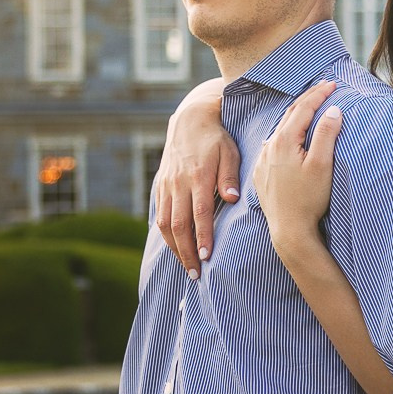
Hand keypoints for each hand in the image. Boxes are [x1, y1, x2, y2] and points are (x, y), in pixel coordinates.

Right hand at [154, 78, 238, 278]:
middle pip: (178, 225)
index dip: (202, 236)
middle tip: (196, 274)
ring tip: (186, 267)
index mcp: (198, 176)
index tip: (207, 257)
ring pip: (165, 223)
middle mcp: (178, 183)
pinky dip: (166, 235)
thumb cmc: (217, 138)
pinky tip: (176, 248)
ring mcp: (166, 185)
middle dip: (186, 252)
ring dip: (175, 248)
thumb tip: (232, 199)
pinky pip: (159, 215)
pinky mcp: (160, 185)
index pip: (199, 212)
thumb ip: (230, 176)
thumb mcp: (230, 152)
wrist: (190, 119)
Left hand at [255, 82, 341, 251]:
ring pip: (279, 130)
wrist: (289, 230)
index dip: (319, 93)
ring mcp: (262, 161)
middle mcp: (269, 147)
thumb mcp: (322, 165)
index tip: (332, 83)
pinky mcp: (261, 174)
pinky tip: (287, 137)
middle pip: (290, 115)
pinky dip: (284, 135)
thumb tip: (333, 110)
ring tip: (308, 108)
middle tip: (323, 88)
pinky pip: (272, 146)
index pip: (303, 108)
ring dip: (295, 117)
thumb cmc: (309, 199)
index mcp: (284, 141)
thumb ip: (326, 135)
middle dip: (307, 100)